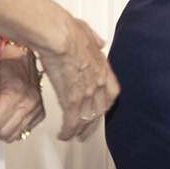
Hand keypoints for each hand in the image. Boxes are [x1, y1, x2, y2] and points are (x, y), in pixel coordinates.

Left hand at [0, 45, 45, 142]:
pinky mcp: (41, 113)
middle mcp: (29, 103)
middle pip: (6, 133)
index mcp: (14, 94)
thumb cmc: (4, 69)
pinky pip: (25, 131)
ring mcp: (37, 109)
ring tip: (1, 119)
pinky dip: (17, 128)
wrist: (23, 60)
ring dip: (6, 130)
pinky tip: (12, 117)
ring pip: (16, 135)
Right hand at [38, 17, 119, 141]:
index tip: (101, 110)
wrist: (58, 36)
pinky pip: (72, 122)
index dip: (106, 104)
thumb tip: (100, 42)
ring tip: (72, 137)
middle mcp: (98, 82)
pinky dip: (68, 131)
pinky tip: (63, 135)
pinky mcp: (71, 99)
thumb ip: (94, 40)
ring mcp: (86, 92)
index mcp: (102, 66)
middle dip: (94, 124)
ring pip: (87, 119)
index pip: (111, 92)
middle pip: (100, 110)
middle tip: (87, 133)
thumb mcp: (87, 32)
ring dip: (79, 130)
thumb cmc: (67, 30)